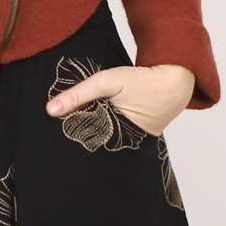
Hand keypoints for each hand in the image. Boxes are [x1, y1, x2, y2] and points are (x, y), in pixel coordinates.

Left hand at [45, 63, 194, 136]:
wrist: (175, 80)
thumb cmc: (143, 81)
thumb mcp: (107, 82)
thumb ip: (79, 94)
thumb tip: (50, 109)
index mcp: (116, 138)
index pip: (83, 142)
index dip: (67, 134)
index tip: (49, 129)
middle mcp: (122, 145)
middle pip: (91, 142)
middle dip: (76, 135)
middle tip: (53, 130)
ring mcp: (128, 141)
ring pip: (100, 137)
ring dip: (88, 129)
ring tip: (67, 126)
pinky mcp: (132, 134)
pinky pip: (110, 132)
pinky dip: (100, 124)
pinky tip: (88, 118)